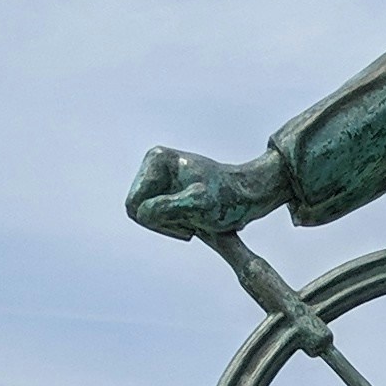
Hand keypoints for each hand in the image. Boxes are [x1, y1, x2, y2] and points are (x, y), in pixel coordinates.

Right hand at [126, 144, 288, 239]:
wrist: (250, 195)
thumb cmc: (228, 198)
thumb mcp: (199, 204)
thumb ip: (168, 208)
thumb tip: (142, 212)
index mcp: (156, 160)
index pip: (134, 204)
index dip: (156, 221)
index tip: (187, 222)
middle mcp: (154, 164)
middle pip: (136, 210)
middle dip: (163, 223)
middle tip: (192, 225)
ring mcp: (160, 176)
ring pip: (146, 216)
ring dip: (170, 225)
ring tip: (195, 222)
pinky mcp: (167, 188)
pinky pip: (156, 216)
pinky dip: (174, 225)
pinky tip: (194, 222)